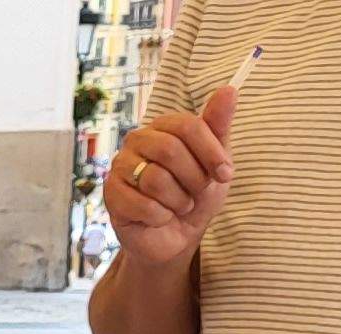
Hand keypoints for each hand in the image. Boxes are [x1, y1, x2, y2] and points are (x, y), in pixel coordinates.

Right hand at [100, 89, 235, 269]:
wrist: (175, 236)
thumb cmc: (194, 195)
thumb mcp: (215, 162)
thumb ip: (219, 126)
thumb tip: (229, 90)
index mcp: (162, 127)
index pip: (187, 126)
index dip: (210, 151)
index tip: (225, 173)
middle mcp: (137, 141)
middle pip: (170, 150)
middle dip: (194, 178)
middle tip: (198, 193)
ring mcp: (120, 167)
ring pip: (155, 179)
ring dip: (178, 201)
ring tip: (179, 206)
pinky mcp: (111, 195)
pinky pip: (142, 204)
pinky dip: (161, 217)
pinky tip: (160, 218)